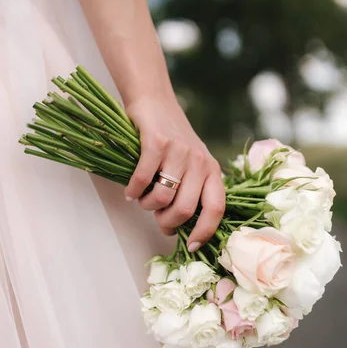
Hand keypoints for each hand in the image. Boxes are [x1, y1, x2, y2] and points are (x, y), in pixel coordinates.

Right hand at [124, 94, 224, 251]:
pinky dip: (133, 190)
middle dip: (166, 222)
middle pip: (184, 210)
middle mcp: (200, 161)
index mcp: (212, 170)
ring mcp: (179, 151)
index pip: (216, 209)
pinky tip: (130, 191)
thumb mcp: (191, 164)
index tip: (190, 246)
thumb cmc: (172, 139)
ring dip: (147, 205)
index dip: (204, 232)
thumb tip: (174, 228)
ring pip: (163, 197)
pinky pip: (143, 179)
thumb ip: (188, 192)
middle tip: (156, 217)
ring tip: (142, 199)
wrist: (155, 100)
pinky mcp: (157, 142)